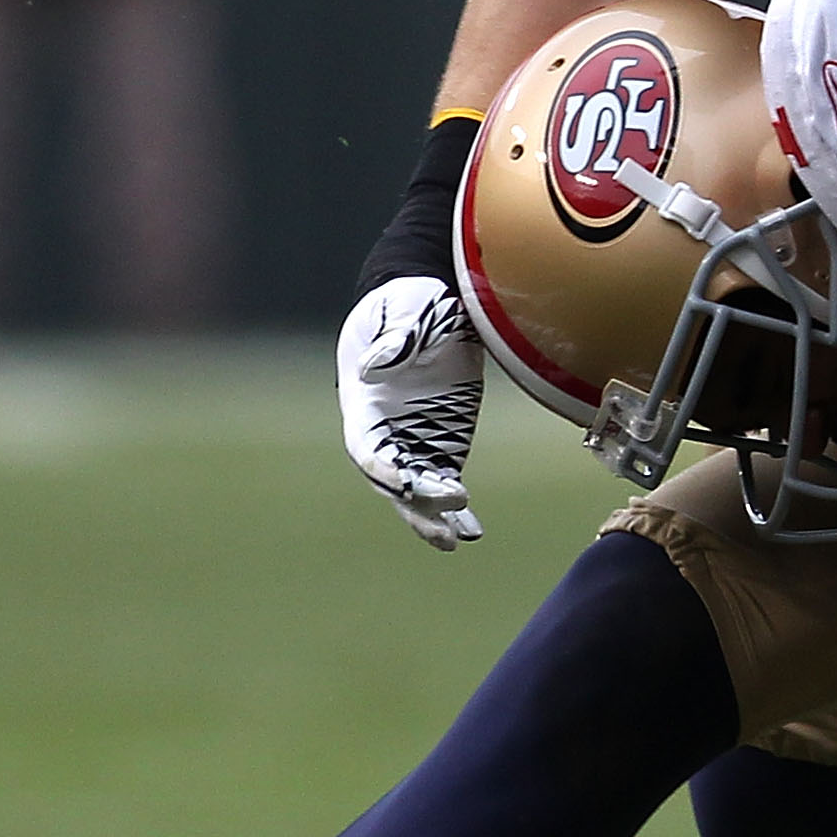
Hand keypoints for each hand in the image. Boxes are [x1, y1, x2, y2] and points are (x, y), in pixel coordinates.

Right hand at [337, 277, 486, 548]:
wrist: (436, 297)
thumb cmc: (411, 300)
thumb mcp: (404, 308)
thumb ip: (394, 335)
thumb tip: (375, 365)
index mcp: (365, 402)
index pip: (367, 448)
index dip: (384, 470)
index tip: (410, 484)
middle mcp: (385, 429)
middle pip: (393, 480)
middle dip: (414, 502)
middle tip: (447, 514)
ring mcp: (413, 438)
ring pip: (417, 490)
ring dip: (433, 515)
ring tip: (456, 539)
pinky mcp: (441, 440)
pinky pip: (444, 480)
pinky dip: (456, 509)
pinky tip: (471, 532)